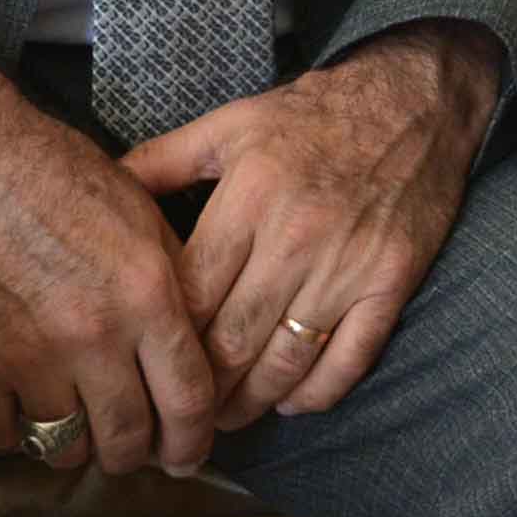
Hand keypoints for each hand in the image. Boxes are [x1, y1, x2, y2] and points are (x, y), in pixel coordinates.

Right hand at [0, 32, 218, 476]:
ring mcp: (30, 356)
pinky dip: (21, 432)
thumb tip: (201, 348)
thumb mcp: (145, 215)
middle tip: (141, 450)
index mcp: (149, 294)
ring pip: (67, 449)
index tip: (190, 453)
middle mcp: (94, 334)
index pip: (189, 399)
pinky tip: (31, 409)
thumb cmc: (64, 177)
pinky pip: (6, 437)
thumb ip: (177, 283)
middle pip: (129, 438)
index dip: (194, 440)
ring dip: (82, 447)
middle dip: (141, 454)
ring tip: (87, 428)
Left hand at [121, 23, 498, 429]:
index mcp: (248, 198)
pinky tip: (291, 402)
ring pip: (285, 363)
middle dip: (199, 389)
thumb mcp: (231, 123)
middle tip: (178, 412)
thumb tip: (101, 189)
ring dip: (250, 403)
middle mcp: (295, 238)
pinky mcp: (390, 283)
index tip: (148, 364)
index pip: (190, 296)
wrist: (414, 98)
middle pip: (232, 342)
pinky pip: (349, 360)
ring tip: (226, 417)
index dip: (164, 341)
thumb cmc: (313, 113)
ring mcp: (347, 266)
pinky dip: (316, 394)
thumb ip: (162, 160)